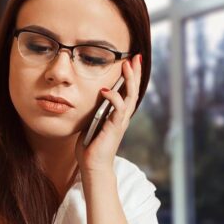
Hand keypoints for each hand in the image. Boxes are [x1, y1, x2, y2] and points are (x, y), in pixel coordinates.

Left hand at [76, 54, 141, 173]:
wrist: (92, 166)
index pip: (126, 91)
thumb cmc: (90, 147)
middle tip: (135, 57)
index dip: (129, 77)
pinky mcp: (115, 127)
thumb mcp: (90, 123)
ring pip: (130, 96)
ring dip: (129, 79)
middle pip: (133, 90)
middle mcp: (122, 117)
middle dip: (135, 72)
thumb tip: (88, 99)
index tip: (129, 61)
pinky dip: (113, 98)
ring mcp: (120, 122)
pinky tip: (106, 90)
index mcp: (117, 115)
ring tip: (127, 64)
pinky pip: (118, 109)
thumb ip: (93, 111)